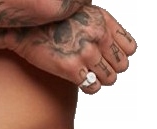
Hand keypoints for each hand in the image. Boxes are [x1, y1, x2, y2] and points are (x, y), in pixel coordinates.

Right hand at [9, 5, 136, 94]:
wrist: (26, 28)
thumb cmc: (51, 22)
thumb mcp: (82, 12)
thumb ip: (99, 24)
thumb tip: (107, 34)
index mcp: (104, 22)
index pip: (130, 48)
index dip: (119, 57)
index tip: (108, 60)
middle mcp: (98, 37)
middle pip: (122, 66)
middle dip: (111, 71)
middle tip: (97, 72)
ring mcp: (86, 53)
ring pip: (109, 78)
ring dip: (100, 81)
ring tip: (89, 78)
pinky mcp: (71, 68)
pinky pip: (92, 87)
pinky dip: (89, 88)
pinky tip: (80, 83)